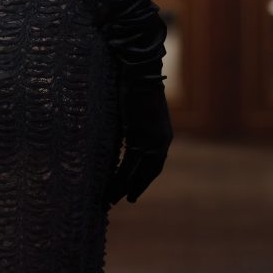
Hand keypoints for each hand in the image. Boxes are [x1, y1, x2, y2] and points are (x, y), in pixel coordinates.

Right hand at [106, 77, 172, 205]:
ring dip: (123, 188)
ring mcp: (151, 143)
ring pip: (136, 173)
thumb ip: (136, 122)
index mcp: (163, 135)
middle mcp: (161, 142)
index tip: (136, 187)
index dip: (145, 177)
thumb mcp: (140, 108)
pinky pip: (128, 167)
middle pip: (148, 172)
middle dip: (137, 187)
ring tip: (112, 199)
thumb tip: (125, 127)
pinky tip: (109, 190)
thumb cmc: (138, 84)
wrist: (141, 73)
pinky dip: (118, 181)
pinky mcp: (138, 140)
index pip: (155, 163)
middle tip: (127, 199)